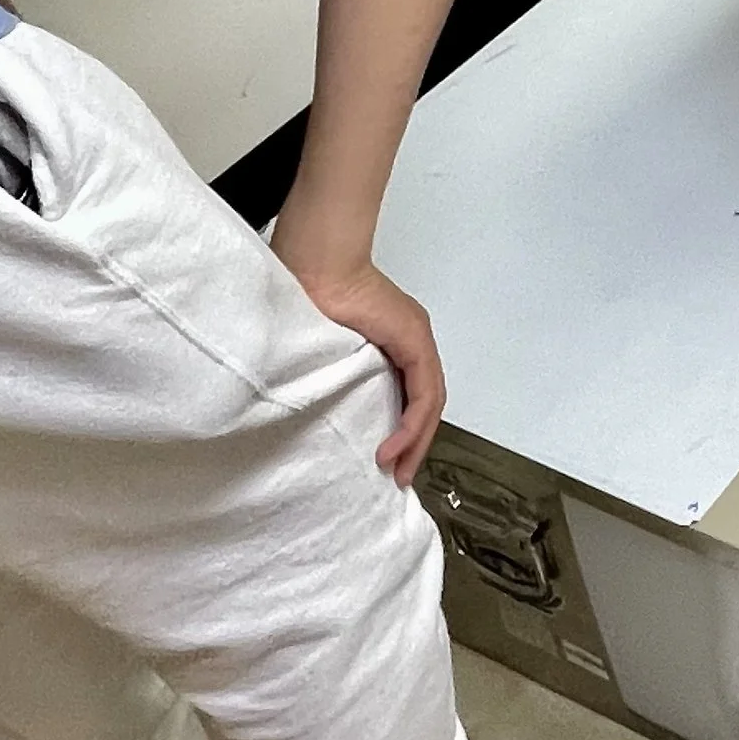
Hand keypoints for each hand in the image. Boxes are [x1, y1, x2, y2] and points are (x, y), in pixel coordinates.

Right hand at [272, 237, 447, 484]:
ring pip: (429, 403)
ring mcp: (417, 339)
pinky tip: (393, 448)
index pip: (410, 393)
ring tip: (396, 470)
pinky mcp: (414, 341)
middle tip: (397, 476)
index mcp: (393, 339)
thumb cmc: (309, 294)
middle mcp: (412, 339)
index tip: (387, 460)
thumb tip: (323, 401)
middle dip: (413, 444)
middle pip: (424, 403)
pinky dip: (411, 425)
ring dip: (415, 441)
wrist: (317, 263)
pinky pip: (423, 395)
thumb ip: (337, 368)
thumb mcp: (326, 344)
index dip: (404, 430)